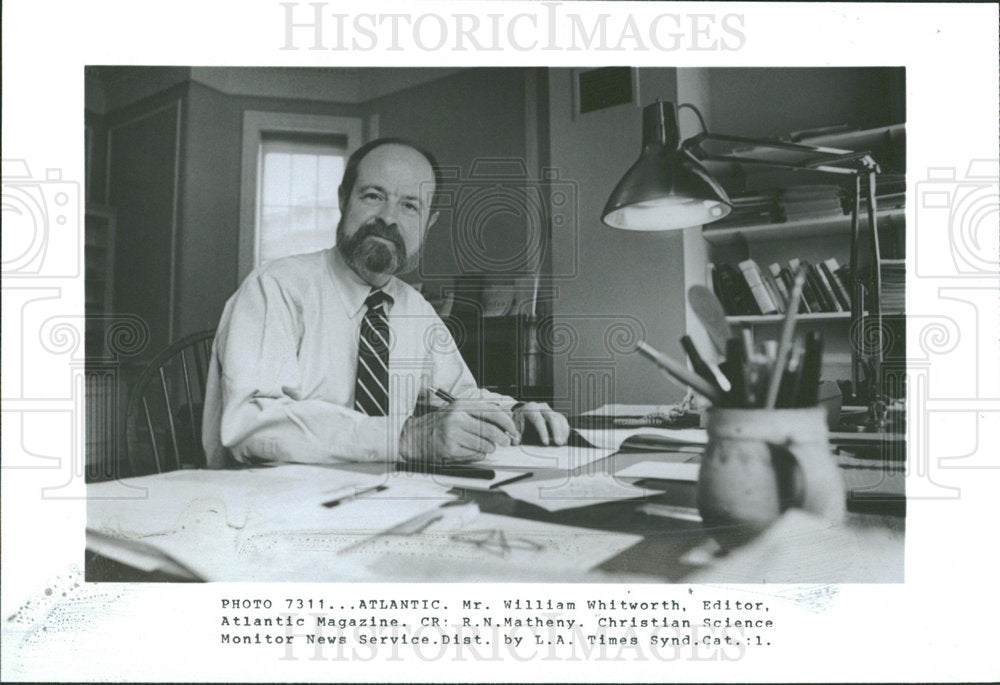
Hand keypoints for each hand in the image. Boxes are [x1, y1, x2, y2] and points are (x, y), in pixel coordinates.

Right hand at [399, 400, 518, 463]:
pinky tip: (474, 451)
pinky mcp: (450, 449)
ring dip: (490, 447)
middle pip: (490, 430)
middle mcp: (456, 418)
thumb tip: (503, 421)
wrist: (414, 437)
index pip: (491, 412)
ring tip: (488, 446)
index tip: (513, 428)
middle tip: (508, 441)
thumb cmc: (438, 424)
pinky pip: (475, 454)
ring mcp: (453, 434)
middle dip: (503, 437)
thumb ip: (478, 412)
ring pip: (484, 444)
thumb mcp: (456, 411)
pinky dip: (480, 454)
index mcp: (460, 405)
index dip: (506, 421)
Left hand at [512, 402, 569, 445]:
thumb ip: (515, 433)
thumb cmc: (519, 421)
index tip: (545, 443)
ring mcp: (550, 410)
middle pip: (552, 418)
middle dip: (556, 431)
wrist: (524, 413)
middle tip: (559, 443)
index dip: (543, 432)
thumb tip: (515, 441)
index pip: (538, 420)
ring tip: (562, 444)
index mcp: (530, 409)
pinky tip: (564, 440)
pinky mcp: (556, 414)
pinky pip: (563, 421)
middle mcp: (541, 407)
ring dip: (562, 432)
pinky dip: (565, 430)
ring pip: (559, 419)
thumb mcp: (515, 425)